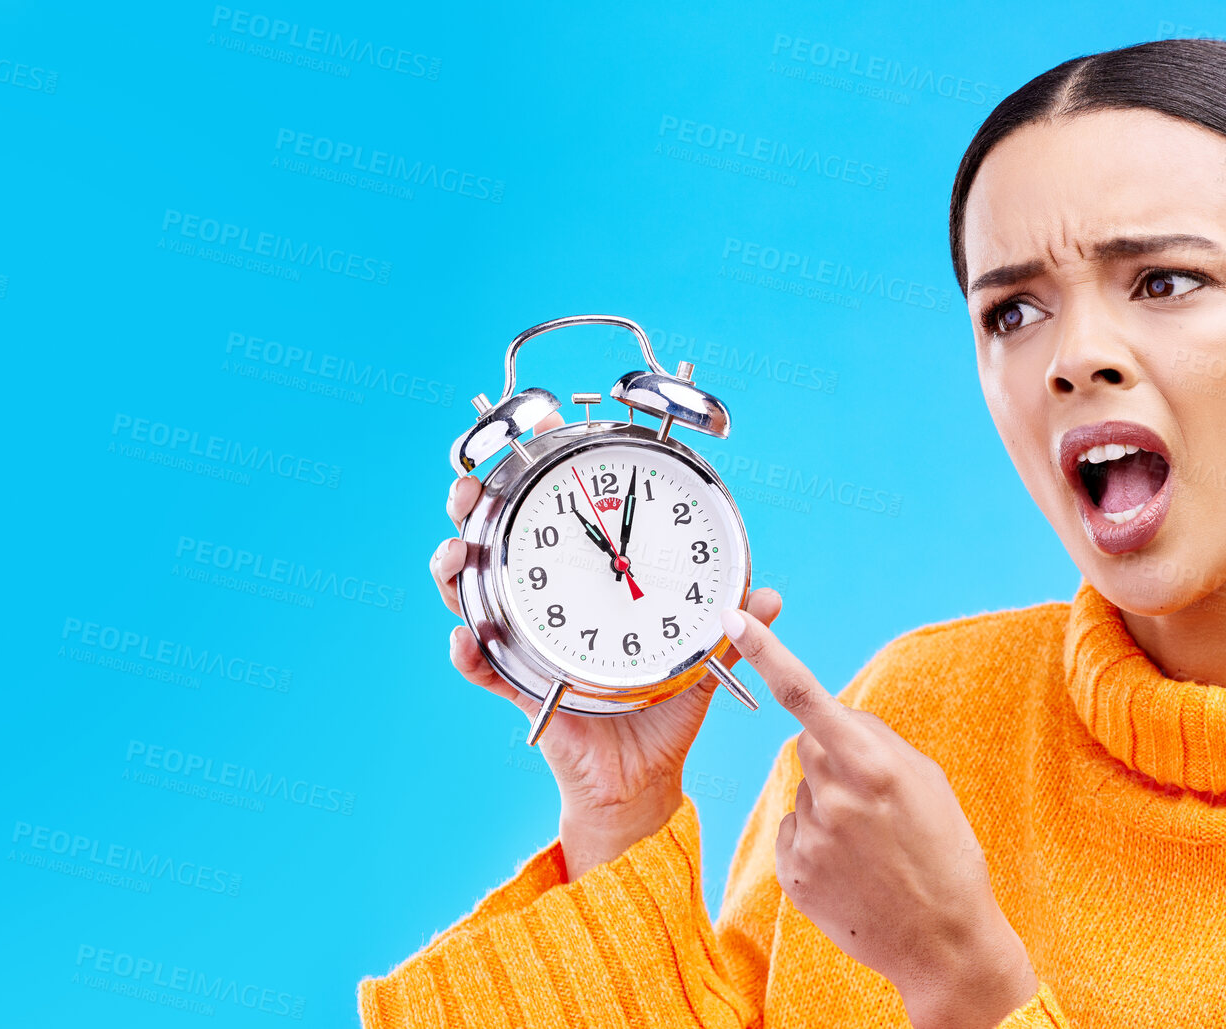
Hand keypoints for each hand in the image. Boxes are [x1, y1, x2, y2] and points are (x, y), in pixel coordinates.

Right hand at [431, 411, 782, 879]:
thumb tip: (770, 596)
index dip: (539, 479)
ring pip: (472, 597)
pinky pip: (481, 667)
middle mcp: (550, 608)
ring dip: (455, 572)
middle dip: (472, 511)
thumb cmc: (661, 714)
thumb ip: (730, 628)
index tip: (532, 434)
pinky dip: (467, 652)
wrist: (640, 780)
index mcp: (591, 587)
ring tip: (457, 557)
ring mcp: (527, 645)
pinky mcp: (519, 688)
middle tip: (470, 491)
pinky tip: (465, 638)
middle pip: (496, 546)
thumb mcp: (697, 660)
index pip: (558, 521)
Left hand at [721, 609, 1038, 1028]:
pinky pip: (793, 830)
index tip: (733, 620)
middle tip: (876, 799)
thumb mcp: (927, 780)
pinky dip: (816, 841)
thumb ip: (874, 739)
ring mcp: (810, 837)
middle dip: (834, 756)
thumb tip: (832, 717)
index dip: (766, 652)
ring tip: (870, 844)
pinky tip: (850, 867)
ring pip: (803, 790)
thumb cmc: (944, 851)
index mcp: (872, 764)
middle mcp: (834, 795)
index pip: (805, 695)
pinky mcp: (793, 871)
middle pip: (809, 744)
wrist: (943, 941)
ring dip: (828, 803)